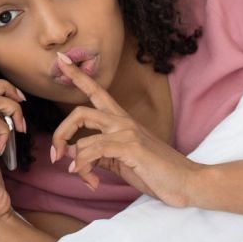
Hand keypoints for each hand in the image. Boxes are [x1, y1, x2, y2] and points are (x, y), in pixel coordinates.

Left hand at [51, 52, 203, 207]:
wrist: (187, 182)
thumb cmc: (157, 171)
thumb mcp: (121, 160)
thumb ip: (98, 153)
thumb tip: (72, 153)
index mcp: (122, 121)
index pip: (96, 92)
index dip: (77, 76)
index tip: (61, 60)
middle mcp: (124, 121)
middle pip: (79, 113)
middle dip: (59, 134)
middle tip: (54, 156)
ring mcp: (128, 132)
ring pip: (82, 140)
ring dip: (76, 164)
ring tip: (84, 178)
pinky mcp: (130, 147)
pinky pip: (93, 152)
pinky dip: (84, 167)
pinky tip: (90, 180)